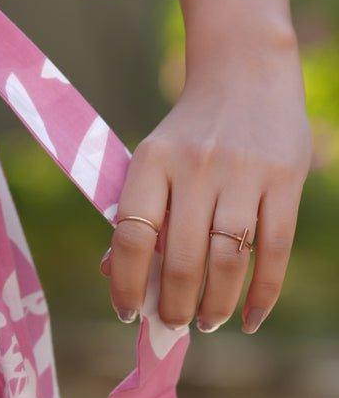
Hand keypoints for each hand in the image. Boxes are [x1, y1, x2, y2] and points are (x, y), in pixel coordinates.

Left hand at [104, 36, 311, 333]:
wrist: (245, 72)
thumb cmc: (191, 131)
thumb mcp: (154, 157)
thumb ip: (137, 211)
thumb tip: (112, 274)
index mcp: (152, 160)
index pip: (132, 234)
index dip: (127, 282)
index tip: (126, 313)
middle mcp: (195, 166)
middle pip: (183, 257)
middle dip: (176, 305)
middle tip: (174, 325)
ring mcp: (242, 173)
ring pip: (228, 260)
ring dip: (216, 304)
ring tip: (208, 322)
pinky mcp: (284, 179)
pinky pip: (274, 249)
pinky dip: (263, 293)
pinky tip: (252, 317)